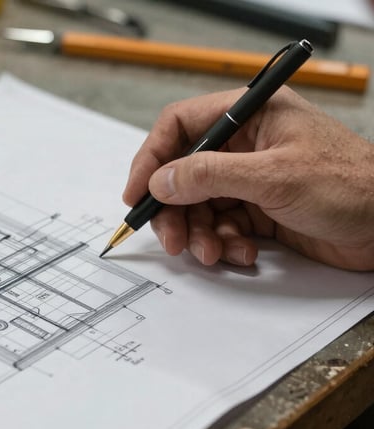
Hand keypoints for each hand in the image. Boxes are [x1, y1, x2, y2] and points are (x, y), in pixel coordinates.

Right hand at [124, 87, 373, 270]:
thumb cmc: (350, 185)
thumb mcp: (274, 176)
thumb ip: (211, 176)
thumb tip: (161, 180)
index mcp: (250, 115)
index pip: (180, 126)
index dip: (152, 158)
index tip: (137, 193)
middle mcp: (245, 144)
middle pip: (184, 173)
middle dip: (175, 210)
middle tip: (172, 239)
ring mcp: (250, 179)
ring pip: (199, 206)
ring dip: (200, 234)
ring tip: (213, 253)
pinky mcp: (258, 210)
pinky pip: (221, 227)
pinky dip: (225, 244)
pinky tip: (244, 253)